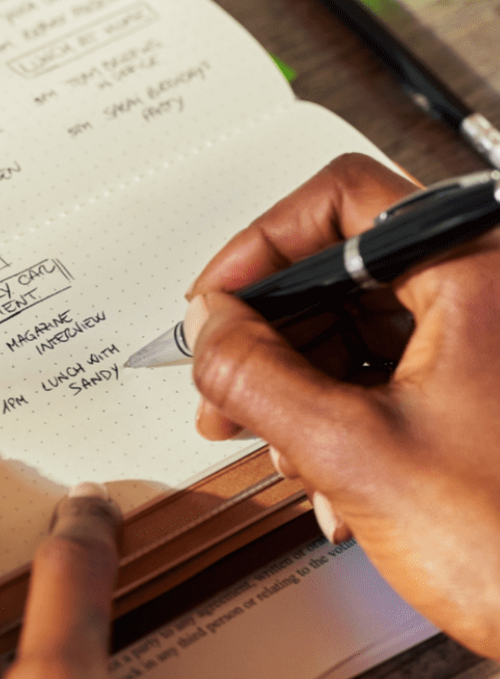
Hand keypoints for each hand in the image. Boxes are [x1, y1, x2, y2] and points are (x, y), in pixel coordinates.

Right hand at [188, 153, 499, 656]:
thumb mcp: (352, 451)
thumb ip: (255, 376)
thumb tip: (206, 327)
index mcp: (479, 272)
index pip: (339, 203)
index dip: (258, 251)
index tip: (215, 304)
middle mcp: (491, 290)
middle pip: (344, 268)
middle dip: (270, 335)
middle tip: (223, 382)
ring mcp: (488, 341)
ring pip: (363, 325)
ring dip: (300, 383)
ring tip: (272, 444)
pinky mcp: (486, 389)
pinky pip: (392, 371)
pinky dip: (343, 411)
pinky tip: (325, 475)